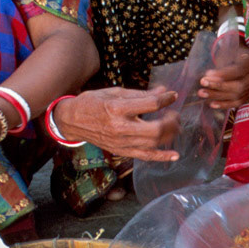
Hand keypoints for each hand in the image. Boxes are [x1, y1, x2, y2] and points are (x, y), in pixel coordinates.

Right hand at [52, 87, 180, 160]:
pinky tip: (174, 154)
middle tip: (175, 114)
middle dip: (172, 121)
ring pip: (153, 143)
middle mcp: (120, 127)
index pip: (150, 104)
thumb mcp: (115, 93)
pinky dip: (161, 156)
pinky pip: (145, 156)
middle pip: (156, 129)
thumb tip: (162, 91)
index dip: (166, 99)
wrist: (72, 120)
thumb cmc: (92, 103)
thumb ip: (140, 94)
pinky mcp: (121, 151)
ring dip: (170, 135)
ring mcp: (121, 142)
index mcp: (117, 108)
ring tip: (176, 126)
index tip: (173, 95)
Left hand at [199, 43, 248, 108]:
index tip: (207, 74)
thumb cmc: (233, 52)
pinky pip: (238, 102)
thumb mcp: (229, 51)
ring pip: (237, 96)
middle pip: (239, 86)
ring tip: (202, 93)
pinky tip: (212, 104)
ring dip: (218, 96)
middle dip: (219, 86)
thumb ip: (222, 64)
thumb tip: (208, 77)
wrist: (242, 56)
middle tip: (203, 83)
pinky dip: (224, 104)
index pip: (239, 70)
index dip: (223, 74)